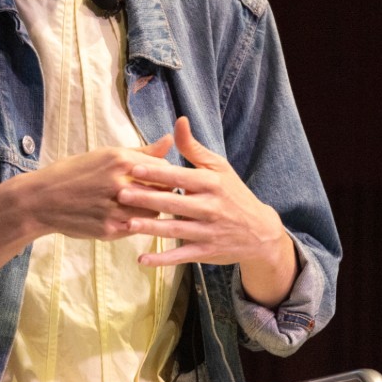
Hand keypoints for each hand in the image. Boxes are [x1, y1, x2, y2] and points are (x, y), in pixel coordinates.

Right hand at [25, 133, 173, 240]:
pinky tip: (121, 215)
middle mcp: (121, 183)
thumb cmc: (71, 173)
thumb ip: (140, 152)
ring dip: (149, 209)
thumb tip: (170, 141)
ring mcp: (117, 209)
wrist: (41, 200)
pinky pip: (138, 227)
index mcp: (119, 160)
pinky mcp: (112, 229)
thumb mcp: (103, 155)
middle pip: (162, 191)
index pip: (164, 168)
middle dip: (159, 192)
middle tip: (147, 193)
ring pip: (154, 212)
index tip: (155, 178)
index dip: (163, 174)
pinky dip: (134, 222)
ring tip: (133, 205)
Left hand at [117, 117, 297, 305]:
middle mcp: (210, 208)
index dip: (157, 173)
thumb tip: (179, 121)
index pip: (180, 177)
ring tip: (127, 223)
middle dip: (147, 198)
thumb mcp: (218, 168)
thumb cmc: (232, 193)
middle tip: (120, 194)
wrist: (260, 232)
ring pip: (175, 230)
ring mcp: (208, 232)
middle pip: (174, 203)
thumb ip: (193, 148)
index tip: (133, 168)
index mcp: (211, 184)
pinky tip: (142, 260)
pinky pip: (182, 255)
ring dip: (151, 228)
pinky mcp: (206, 252)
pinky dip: (163, 260)